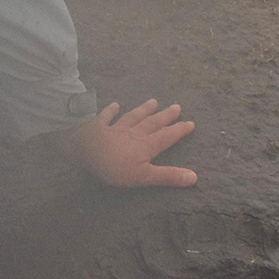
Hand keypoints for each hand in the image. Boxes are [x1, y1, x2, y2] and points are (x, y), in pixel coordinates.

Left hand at [60, 99, 197, 187]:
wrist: (84, 151)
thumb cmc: (114, 167)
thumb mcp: (144, 176)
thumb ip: (167, 176)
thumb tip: (194, 177)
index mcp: (146, 146)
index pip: (167, 137)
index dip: (179, 130)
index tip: (191, 123)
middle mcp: (134, 133)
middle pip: (153, 123)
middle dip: (165, 116)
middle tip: (177, 106)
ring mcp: (115, 128)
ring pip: (133, 117)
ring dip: (144, 109)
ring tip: (154, 101)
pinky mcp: (98, 127)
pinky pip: (106, 117)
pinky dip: (111, 110)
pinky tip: (115, 104)